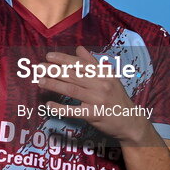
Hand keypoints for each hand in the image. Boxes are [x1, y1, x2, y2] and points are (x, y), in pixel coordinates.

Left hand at [37, 46, 151, 145]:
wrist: (130, 121)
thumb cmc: (117, 98)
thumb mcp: (109, 77)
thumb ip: (93, 63)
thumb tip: (80, 49)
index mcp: (104, 73)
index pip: (80, 64)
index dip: (64, 59)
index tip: (49, 56)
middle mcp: (101, 85)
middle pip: (74, 75)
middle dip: (54, 70)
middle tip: (39, 67)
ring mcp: (98, 100)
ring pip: (72, 90)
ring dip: (54, 85)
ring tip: (41, 81)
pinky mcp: (94, 115)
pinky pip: (74, 110)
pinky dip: (60, 108)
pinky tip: (49, 104)